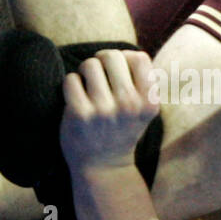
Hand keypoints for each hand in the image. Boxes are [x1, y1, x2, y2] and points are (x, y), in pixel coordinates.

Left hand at [60, 50, 159, 172]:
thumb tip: (126, 52)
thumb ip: (142, 82)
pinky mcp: (79, 114)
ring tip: (87, 85)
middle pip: (112, 55)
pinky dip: (71, 84)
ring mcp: (103, 110)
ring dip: (85, 71)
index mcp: (149, 102)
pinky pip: (71, 79)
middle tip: (98, 74)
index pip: (139, 57)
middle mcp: (129, 105)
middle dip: (102, 60)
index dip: (125, 58)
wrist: (103, 167)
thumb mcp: (144, 110)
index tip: (118, 71)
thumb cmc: (122, 129)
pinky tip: (76, 97)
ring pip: (90, 64)